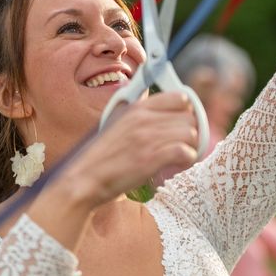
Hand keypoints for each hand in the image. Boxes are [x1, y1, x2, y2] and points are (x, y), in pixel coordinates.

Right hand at [64, 91, 198, 206]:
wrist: (84, 178)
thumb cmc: (102, 156)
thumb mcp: (117, 122)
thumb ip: (137, 111)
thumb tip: (152, 97)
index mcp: (137, 108)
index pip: (180, 98)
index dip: (186, 112)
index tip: (181, 125)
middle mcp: (144, 118)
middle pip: (189, 117)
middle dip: (189, 132)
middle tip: (182, 145)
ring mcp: (148, 137)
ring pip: (190, 133)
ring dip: (190, 147)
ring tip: (179, 157)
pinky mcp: (151, 158)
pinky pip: (186, 151)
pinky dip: (186, 160)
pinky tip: (176, 165)